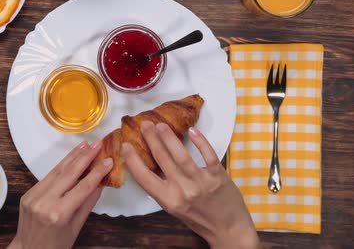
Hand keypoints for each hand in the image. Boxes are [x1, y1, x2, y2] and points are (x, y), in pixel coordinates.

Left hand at [9, 140, 112, 248]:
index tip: (108, 160)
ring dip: (72, 156)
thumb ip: (87, 203)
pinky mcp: (29, 193)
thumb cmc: (55, 245)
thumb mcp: (76, 228)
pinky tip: (71, 157)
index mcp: (58, 214)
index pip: (82, 188)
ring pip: (57, 171)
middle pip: (69, 174)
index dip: (97, 172)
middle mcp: (44, 202)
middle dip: (85, 157)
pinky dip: (61, 166)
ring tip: (86, 144)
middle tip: (97, 143)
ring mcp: (34, 196)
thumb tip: (100, 183)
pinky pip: (48, 177)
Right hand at [122, 121, 259, 248]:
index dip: (132, 160)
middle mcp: (182, 190)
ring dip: (168, 137)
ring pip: (181, 154)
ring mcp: (200, 182)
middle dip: (151, 139)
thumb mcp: (175, 207)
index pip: (144, 177)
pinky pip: (207, 154)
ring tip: (161, 125)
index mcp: (168, 200)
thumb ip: (164, 188)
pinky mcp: (217, 175)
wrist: (228, 229)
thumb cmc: (199, 218)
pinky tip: (192, 131)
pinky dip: (200, 141)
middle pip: (162, 159)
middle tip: (145, 125)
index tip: (126, 146)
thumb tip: (152, 164)